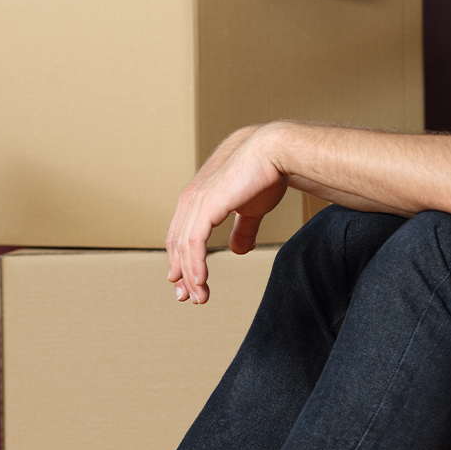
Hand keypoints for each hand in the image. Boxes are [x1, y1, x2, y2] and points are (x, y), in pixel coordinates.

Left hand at [166, 124, 288, 303]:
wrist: (274, 151)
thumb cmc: (266, 174)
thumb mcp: (252, 208)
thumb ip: (242, 229)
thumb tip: (237, 251)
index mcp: (197, 198)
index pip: (181, 236)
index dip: (183, 261)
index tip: (189, 285)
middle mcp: (190, 200)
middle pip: (176, 245)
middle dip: (181, 274)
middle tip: (188, 298)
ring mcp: (195, 203)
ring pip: (184, 249)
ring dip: (191, 277)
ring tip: (200, 298)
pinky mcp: (205, 207)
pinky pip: (194, 244)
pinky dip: (195, 267)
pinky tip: (200, 283)